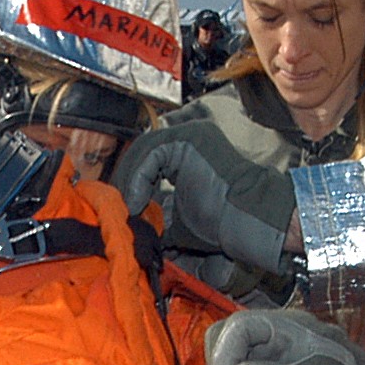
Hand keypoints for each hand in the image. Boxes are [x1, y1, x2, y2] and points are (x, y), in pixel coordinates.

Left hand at [113, 115, 296, 278]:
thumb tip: (135, 229)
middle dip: (126, 181)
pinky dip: (139, 179)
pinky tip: (137, 203)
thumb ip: (159, 217)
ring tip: (127, 208)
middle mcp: (188, 138)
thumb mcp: (180, 221)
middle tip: (117, 208)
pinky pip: (151, 155)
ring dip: (130, 182)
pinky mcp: (188, 140)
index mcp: (187, 153)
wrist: (247, 221)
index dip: (131, 182)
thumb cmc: (221, 225)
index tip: (123, 209)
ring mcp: (189, 135)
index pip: (147, 159)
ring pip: (143, 151)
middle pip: (141, 152)